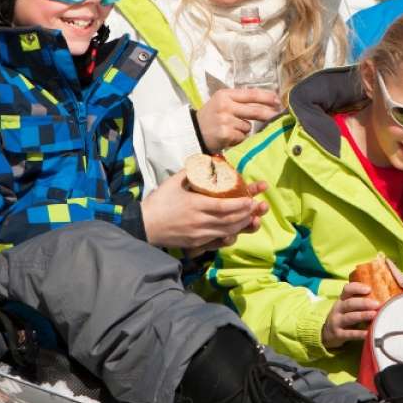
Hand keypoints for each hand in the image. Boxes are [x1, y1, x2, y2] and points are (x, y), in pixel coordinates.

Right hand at [142, 168, 268, 255]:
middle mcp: (200, 221)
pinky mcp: (197, 242)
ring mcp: (199, 234)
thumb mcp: (173, 182)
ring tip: (252, 217)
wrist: (145, 225)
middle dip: (247, 214)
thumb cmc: (159, 202)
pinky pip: (219, 239)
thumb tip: (205, 160)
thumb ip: (191, 171)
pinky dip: (231, 234)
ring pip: (227, 231)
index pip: (224, 206)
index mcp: (195, 205)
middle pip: (230, 220)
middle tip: (258, 206)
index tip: (251, 198)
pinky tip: (237, 229)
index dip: (240, 204)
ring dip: (242, 225)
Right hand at [197, 87, 281, 151]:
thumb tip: (268, 104)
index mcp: (225, 94)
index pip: (251, 94)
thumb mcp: (222, 103)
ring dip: (244, 130)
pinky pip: (242, 137)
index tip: (278, 100)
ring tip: (230, 129)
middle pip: (254, 110)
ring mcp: (225, 120)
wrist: (193, 131)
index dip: (266, 97)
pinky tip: (227, 137)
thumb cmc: (211, 116)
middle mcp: (225, 105)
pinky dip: (238, 139)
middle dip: (269, 114)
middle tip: (278, 115)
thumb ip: (240, 101)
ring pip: (248, 126)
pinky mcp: (225, 134)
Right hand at [322, 281, 380, 348]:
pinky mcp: (338, 335)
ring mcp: (337, 322)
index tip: (369, 289)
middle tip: (377, 304)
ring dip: (363, 315)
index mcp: (342, 300)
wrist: (326, 334)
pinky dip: (359, 334)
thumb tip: (384, 295)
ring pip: (350, 317)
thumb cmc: (344, 317)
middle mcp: (338, 309)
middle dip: (364, 303)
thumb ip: (360, 301)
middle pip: (350, 303)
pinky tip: (368, 333)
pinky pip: (350, 334)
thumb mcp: (347, 307)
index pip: (347, 289)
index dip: (357, 288)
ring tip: (374, 315)